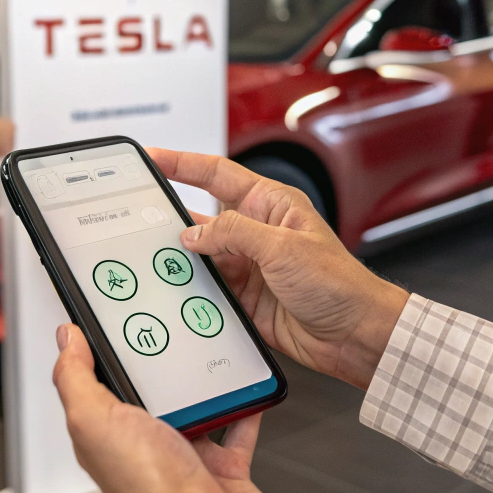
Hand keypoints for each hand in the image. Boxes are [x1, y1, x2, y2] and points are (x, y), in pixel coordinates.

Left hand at [53, 323, 283, 492]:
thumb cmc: (151, 491)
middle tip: (166, 320)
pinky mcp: (222, 466)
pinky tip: (248, 384)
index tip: (109, 313)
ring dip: (202, 380)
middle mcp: (142, 444)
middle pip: (147, 390)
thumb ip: (75, 377)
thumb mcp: (95, 420)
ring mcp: (184, 455)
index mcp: (105, 432)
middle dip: (155, 358)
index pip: (96, 381)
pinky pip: (236, 426)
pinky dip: (244, 406)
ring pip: (193, 404)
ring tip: (208, 344)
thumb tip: (65, 338)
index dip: (98, 348)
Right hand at [149, 149, 407, 389]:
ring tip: (151, 257)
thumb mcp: (283, 248)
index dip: (183, 163)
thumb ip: (234, 234)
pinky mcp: (245, 297)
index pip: (217, 175)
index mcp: (271, 205)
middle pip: (202, 216)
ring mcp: (249, 266)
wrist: (355, 336)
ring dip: (181, 259)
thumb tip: (195, 232)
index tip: (153, 156)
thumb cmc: (339, 284)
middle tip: (137, 212)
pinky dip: (192, 290)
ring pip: (201, 255)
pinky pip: (208, 288)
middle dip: (172, 214)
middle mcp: (257, 232)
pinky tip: (177, 290)